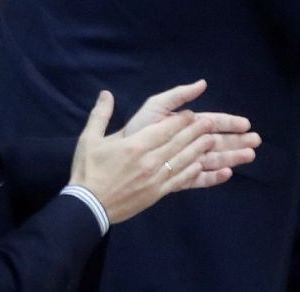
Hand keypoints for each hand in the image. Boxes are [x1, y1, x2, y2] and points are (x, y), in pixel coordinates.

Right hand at [69, 91, 227, 223]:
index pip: (166, 129)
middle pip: (179, 142)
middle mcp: (150, 160)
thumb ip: (100, 115)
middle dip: (196, 131)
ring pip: (184, 160)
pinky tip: (202, 165)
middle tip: (210, 122)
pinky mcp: (157, 193)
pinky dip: (193, 171)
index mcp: (135, 145)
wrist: (88, 207)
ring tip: (212, 140)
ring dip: (199, 149)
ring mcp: (156, 178)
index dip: (182, 120)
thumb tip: (106, 93)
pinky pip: (181, 180)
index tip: (193, 113)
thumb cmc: (88, 171)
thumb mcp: (89, 139)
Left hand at [120, 79, 259, 182]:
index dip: (230, 123)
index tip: (246, 124)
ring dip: (231, 157)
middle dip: (237, 141)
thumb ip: (179, 95)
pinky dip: (213, 177)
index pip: (213, 122)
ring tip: (249, 156)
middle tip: (256, 142)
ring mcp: (185, 161)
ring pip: (213, 159)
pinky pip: (199, 178)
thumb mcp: (157, 105)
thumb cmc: (138, 128)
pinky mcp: (179, 179)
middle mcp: (188, 143)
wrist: (118, 154)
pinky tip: (227, 174)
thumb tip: (203, 83)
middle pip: (218, 142)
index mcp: (186, 125)